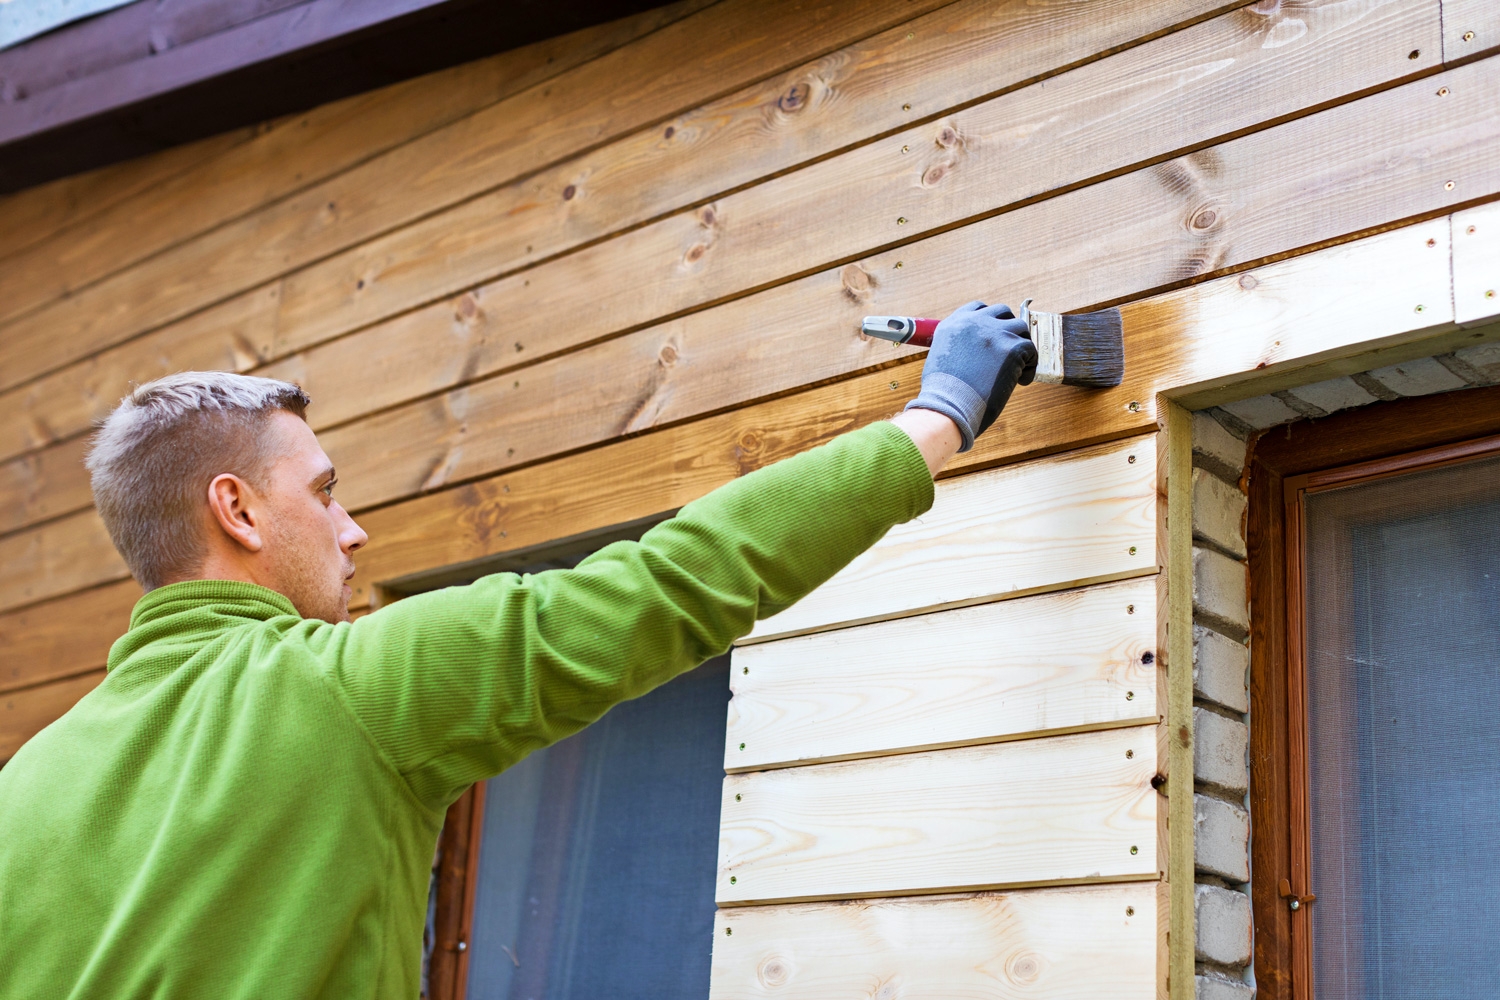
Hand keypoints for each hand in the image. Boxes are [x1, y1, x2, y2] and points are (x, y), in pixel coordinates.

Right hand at [904, 301, 1037, 451]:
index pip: (978, 308)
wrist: (950, 406)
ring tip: (1017, 368)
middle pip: (1002, 312)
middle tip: (1009, 351)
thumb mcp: (940, 360)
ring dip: (1021, 346)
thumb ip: (957, 347)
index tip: (994, 336)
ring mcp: (994, 332)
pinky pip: (1031, 350)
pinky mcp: (1012, 347)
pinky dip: (1029, 366)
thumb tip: (971, 354)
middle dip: (1008, 329)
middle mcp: (974, 322)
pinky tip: (1020, 381)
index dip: (990, 321)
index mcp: (953, 324)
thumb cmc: (943, 395)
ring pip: (1020, 328)